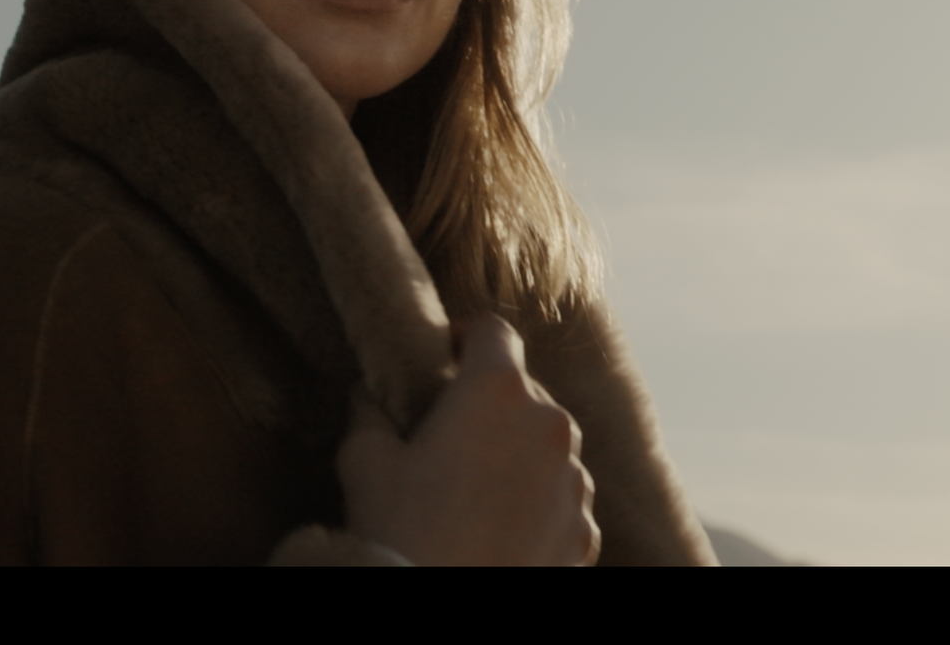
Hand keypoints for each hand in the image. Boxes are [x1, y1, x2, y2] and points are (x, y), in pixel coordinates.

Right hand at [336, 311, 599, 565]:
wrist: (444, 619)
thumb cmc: (398, 532)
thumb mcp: (364, 464)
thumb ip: (369, 413)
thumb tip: (369, 393)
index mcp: (498, 391)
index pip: (493, 332)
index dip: (465, 338)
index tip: (444, 357)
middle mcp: (550, 423)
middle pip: (524, 392)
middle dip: (490, 406)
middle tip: (448, 435)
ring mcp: (575, 479)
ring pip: (548, 448)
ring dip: (517, 457)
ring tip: (473, 494)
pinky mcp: (585, 530)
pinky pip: (562, 502)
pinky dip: (537, 508)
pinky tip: (499, 533)